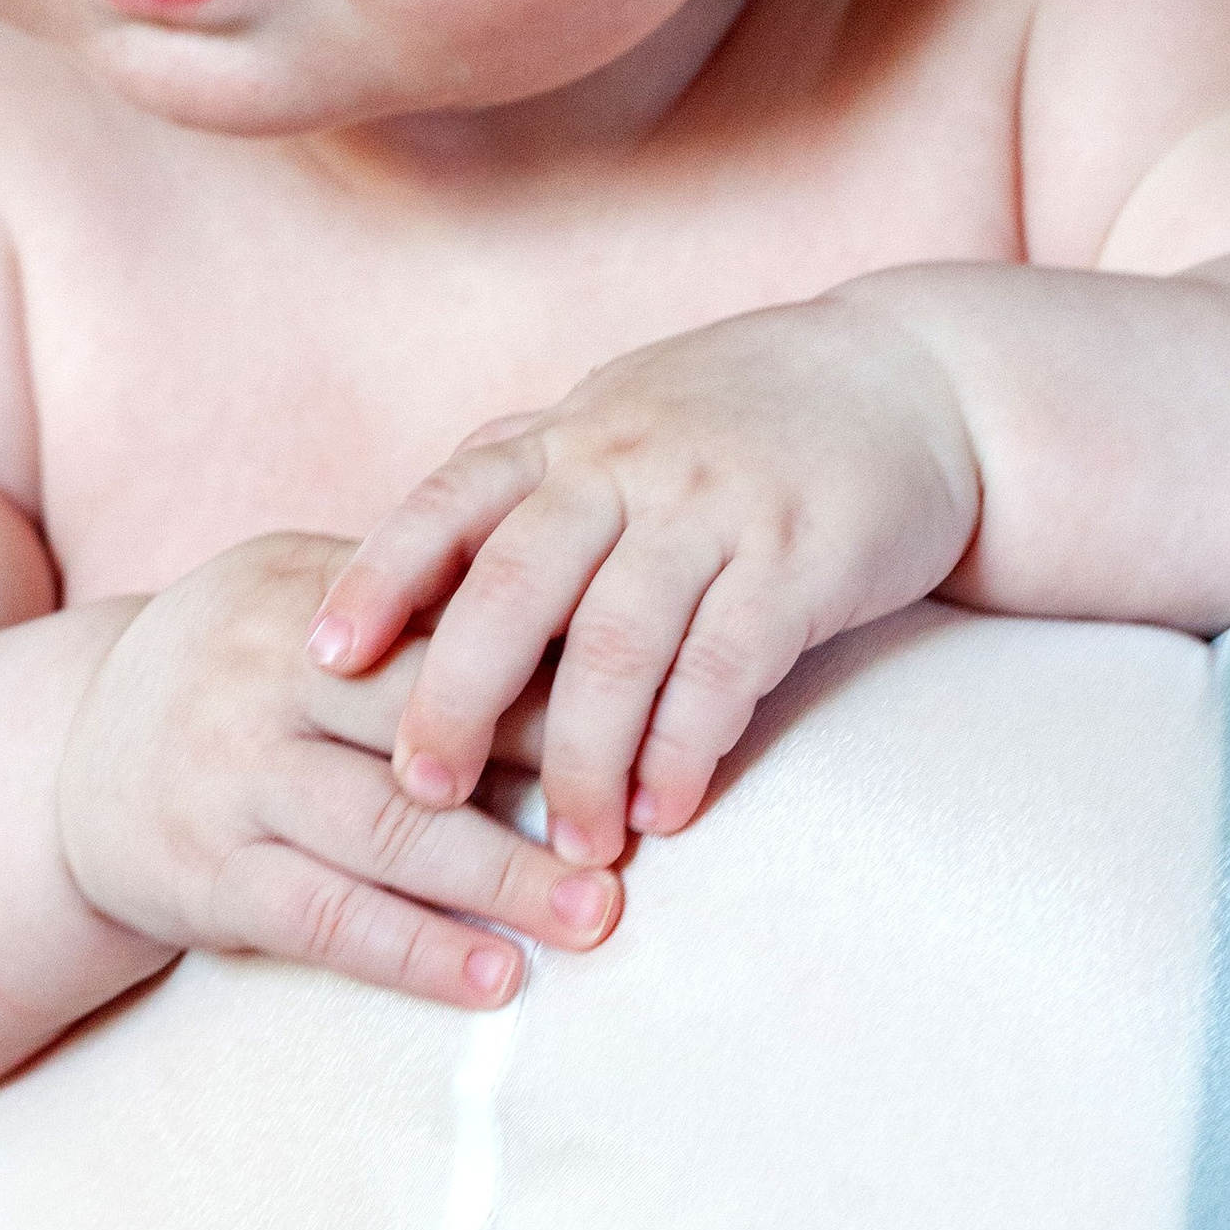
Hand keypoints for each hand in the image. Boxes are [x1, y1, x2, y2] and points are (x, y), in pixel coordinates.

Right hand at [58, 530, 618, 1010]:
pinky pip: (324, 918)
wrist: (66, 761)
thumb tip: (577, 602)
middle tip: (640, 819)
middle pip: (423, 722)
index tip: (646, 703)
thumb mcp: (296, 594)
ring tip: (593, 914)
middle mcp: (265, 684)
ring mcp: (233, 783)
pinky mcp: (210, 878)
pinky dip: (413, 953)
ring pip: (382, 831)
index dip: (548, 668)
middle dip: (541, 771)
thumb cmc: (231, 668)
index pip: (444, 626)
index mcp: (307, 601)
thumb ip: (411, 600)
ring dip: (495, 878)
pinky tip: (492, 979)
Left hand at [307, 296, 980, 867]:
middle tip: (421, 792)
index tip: (319, 657)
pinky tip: (664, 811)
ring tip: (569, 849)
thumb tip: (411, 555)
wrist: (911, 380)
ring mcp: (714, 507)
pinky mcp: (800, 556)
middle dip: (457, 695)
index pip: (448, 504)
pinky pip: (727, 663)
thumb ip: (527, 478)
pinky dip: (687, 744)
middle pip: (515, 587)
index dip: (378, 579)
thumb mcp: (619, 415)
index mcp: (569, 438)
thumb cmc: (742, 414)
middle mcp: (627, 464)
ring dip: (583, 759)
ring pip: (618, 644)